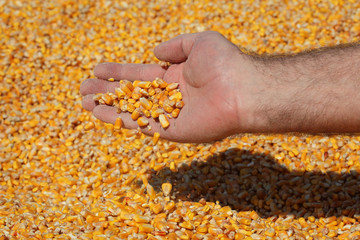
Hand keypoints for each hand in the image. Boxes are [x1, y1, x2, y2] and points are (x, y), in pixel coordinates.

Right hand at [81, 31, 252, 141]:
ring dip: (106, 106)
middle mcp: (170, 97)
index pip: (140, 74)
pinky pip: (140, 126)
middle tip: (83, 87)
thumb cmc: (224, 63)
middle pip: (131, 94)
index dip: (119, 71)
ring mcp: (169, 115)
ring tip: (82, 101)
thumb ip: (175, 46)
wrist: (241, 90)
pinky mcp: (170, 132)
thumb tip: (154, 53)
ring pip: (131, 111)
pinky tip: (98, 113)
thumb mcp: (199, 42)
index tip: (98, 69)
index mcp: (175, 77)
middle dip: (107, 90)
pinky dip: (119, 120)